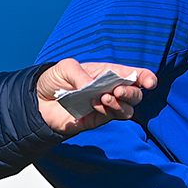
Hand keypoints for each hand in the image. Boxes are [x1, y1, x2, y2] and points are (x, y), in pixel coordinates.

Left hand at [36, 59, 156, 135]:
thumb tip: (94, 87)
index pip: (134, 75)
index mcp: (107, 73)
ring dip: (121, 104)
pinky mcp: (96, 120)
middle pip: (135, 94)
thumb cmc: (54, 80)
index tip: (150, 82)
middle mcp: (110, 90)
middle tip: (118, 90)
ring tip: (105, 98)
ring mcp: (105, 107)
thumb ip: (82, 75)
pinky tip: (96, 104)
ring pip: (128, 109)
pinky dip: (108, 111)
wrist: (37, 101)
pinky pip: (111, 117)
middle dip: (132, 92)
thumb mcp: (66, 67)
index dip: (146, 78)